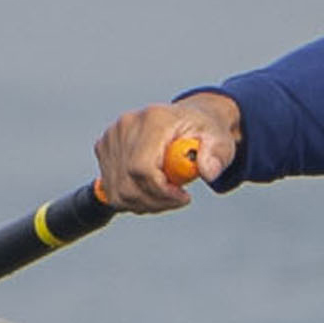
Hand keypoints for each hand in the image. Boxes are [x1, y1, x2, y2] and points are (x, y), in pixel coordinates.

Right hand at [93, 93, 240, 211]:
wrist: (186, 120)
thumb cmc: (202, 131)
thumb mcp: (220, 140)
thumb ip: (216, 155)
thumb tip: (208, 172)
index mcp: (154, 119)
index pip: (142, 167)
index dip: (160, 191)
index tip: (183, 197)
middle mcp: (126, 126)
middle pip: (127, 183)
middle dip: (156, 201)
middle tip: (178, 199)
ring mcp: (111, 137)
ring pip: (118, 191)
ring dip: (145, 203)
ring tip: (168, 195)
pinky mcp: (103, 149)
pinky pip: (111, 190)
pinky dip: (133, 199)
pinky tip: (153, 191)